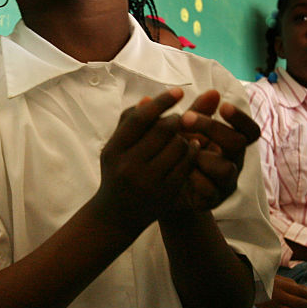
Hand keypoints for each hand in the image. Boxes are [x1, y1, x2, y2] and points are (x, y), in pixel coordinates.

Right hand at [97, 88, 196, 231]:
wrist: (116, 215)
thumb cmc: (116, 173)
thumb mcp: (114, 148)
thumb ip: (129, 123)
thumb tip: (148, 99)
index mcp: (113, 150)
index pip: (140, 118)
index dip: (162, 102)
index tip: (179, 92)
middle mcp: (128, 165)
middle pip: (162, 130)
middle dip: (177, 120)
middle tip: (182, 118)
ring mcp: (148, 181)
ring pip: (178, 146)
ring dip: (186, 136)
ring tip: (185, 134)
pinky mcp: (165, 193)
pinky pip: (186, 165)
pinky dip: (192, 152)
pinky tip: (192, 148)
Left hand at [172, 90, 260, 211]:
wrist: (163, 187)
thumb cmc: (180, 153)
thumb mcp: (186, 130)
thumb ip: (198, 112)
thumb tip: (214, 91)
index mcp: (232, 143)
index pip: (250, 131)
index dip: (241, 118)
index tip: (223, 106)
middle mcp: (234, 162)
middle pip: (238, 143)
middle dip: (212, 128)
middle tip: (185, 117)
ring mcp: (225, 183)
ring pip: (227, 168)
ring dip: (201, 156)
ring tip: (181, 149)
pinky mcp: (213, 200)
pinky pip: (210, 189)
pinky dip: (194, 177)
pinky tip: (178, 169)